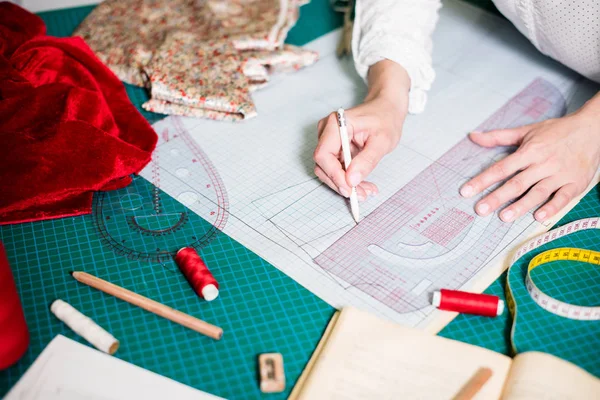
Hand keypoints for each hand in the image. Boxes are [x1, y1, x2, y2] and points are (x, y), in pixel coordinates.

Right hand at [313, 60, 408, 199]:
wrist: (387, 108)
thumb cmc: (386, 118)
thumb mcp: (383, 141)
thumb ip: (367, 160)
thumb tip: (351, 181)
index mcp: (336, 124)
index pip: (323, 155)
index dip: (334, 175)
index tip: (350, 189)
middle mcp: (327, 131)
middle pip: (323, 165)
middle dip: (341, 183)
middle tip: (361, 195)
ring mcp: (329, 140)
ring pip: (329, 170)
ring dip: (346, 184)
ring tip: (367, 191)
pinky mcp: (335, 148)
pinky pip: (337, 168)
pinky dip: (349, 179)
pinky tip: (364, 185)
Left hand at [460, 100, 599, 221]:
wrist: (594, 128)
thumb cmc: (557, 131)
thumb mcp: (527, 131)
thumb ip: (498, 136)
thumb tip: (473, 136)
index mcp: (530, 151)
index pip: (501, 168)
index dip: (483, 179)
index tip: (466, 191)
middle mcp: (543, 163)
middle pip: (517, 183)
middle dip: (497, 197)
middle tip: (480, 210)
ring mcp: (560, 174)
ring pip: (538, 192)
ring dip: (521, 205)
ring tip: (504, 217)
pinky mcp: (575, 183)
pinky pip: (563, 197)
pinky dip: (552, 207)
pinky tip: (538, 216)